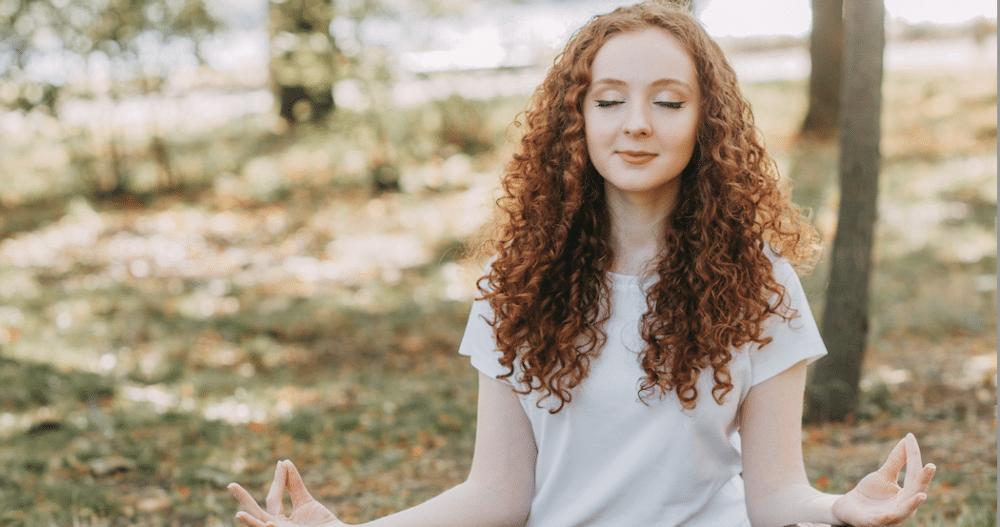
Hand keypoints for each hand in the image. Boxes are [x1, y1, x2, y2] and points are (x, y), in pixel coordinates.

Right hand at [229, 460, 344, 526]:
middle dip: (244, 499)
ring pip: (260, 524)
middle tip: (231, 485)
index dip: (278, 479)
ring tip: (237, 508)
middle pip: (258, 512)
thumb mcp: (307, 503)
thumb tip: (286, 462)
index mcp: (282, 520)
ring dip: (247, 516)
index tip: (282, 463)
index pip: (274, 498)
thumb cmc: (324, 526)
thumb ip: (295, 484)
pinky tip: (261, 521)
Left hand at [831, 433, 935, 526]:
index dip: (913, 456)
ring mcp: (889, 517)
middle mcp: (902, 507)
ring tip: (921, 495)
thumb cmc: (870, 492)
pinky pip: (881, 521)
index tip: (910, 437)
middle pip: (915, 492)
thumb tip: (908, 439)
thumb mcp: (884, 475)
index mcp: (907, 495)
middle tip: (931, 465)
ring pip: (904, 512)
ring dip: (913, 503)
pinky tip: (890, 513)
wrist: (849, 507)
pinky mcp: (872, 522)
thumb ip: (896, 461)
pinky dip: (886, 518)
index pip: (914, 474)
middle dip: (924, 480)